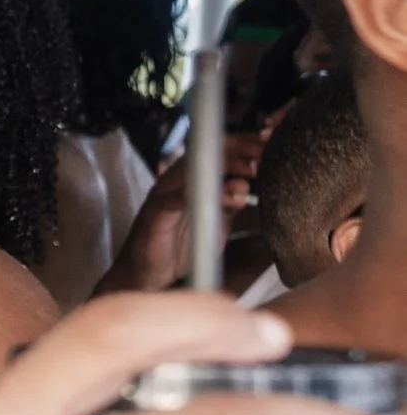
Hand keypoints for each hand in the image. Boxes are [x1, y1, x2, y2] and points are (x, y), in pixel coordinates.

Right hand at [98, 134, 261, 293]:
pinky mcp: (155, 213)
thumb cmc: (177, 247)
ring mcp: (162, 195)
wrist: (144, 275)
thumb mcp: (213, 220)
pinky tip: (232, 197)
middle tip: (266, 151)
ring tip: (253, 171)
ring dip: (227, 167)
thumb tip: (249, 183)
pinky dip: (207, 195)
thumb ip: (229, 201)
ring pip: (194, 170)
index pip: (216, 148)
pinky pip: (180, 198)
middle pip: (206, 152)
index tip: (270, 140)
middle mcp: (174, 180)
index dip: (244, 141)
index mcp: (188, 179)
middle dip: (240, 148)